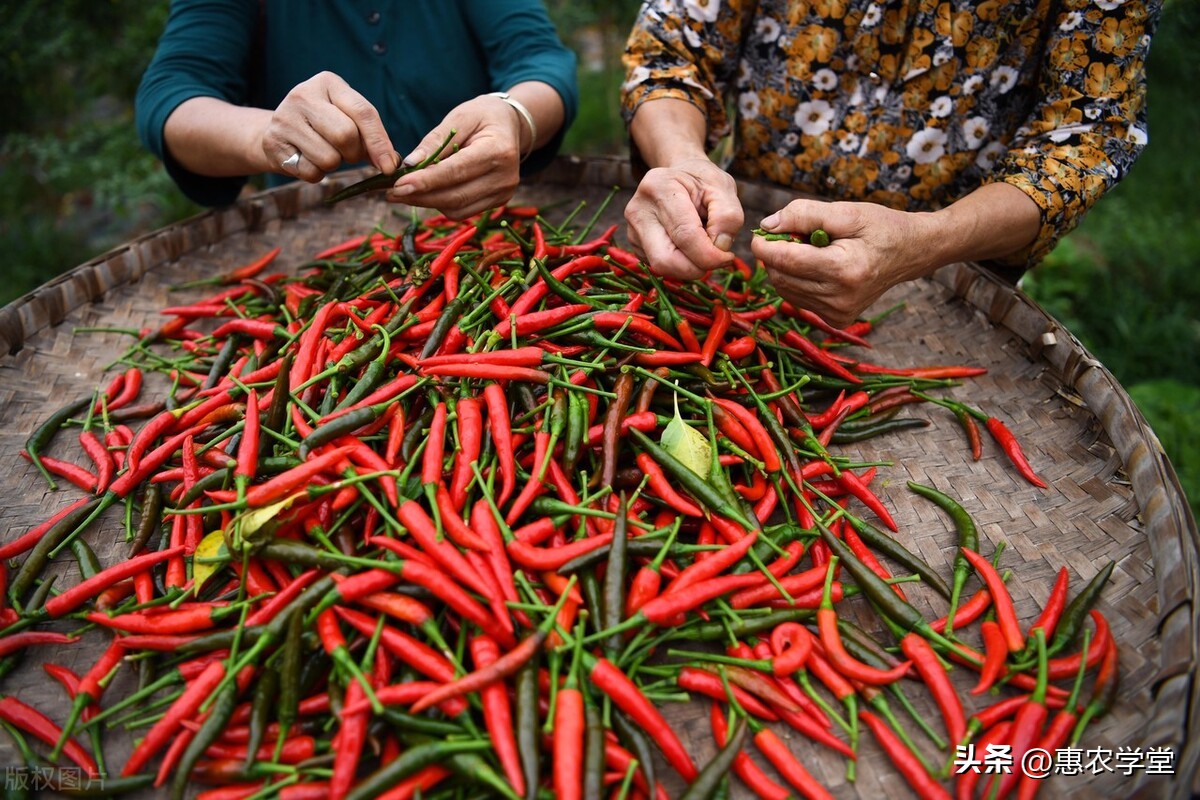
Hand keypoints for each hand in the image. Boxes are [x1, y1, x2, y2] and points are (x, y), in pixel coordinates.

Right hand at [262, 72, 397, 182]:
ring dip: (334, 165)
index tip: (389, 166)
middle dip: (354, 153)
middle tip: (348, 154)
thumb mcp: (347, 118)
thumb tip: (392, 163)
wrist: (276, 131)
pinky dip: (316, 173)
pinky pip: (311, 172)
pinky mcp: (274, 142)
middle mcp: (304, 94)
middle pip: (346, 135)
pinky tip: (307, 159)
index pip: (363, 112)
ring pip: (329, 158)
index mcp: (328, 83)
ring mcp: (285, 117)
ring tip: (324, 152)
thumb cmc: (322, 125)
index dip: (379, 142)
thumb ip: (371, 137)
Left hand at [387, 95, 524, 218]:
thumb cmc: (483, 116)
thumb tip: (410, 164)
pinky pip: (463, 211)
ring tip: (404, 193)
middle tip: (392, 192)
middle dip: (421, 196)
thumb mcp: (460, 117)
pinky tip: (426, 193)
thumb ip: (436, 140)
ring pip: (457, 209)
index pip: (457, 171)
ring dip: (427, 203)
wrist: (511, 126)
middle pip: (456, 196)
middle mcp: (505, 177)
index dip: (426, 181)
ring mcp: (503, 193)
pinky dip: (441, 204)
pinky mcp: (498, 202)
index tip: (399, 185)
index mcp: (498, 151)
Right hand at [624, 158, 742, 280]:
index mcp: (659, 187)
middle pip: (665, 260)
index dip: (710, 255)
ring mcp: (632, 229)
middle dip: (696, 268)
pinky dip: (680, 263)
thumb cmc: (703, 181)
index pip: (685, 235)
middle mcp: (638, 210)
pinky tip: (688, 246)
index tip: (727, 256)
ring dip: (689, 267)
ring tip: (703, 247)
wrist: (681, 174)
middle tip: (717, 259)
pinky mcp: (634, 244)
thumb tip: (719, 247)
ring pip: (661, 267)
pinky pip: (660, 266)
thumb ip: (728, 216)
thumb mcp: (724, 187)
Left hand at [751, 199, 937, 327]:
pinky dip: (796, 280)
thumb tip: (767, 226)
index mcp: (844, 270)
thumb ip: (804, 214)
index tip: (759, 234)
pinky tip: (813, 266)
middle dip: (774, 255)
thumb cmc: (880, 227)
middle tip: (787, 235)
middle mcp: (840, 299)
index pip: (786, 261)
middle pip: (781, 277)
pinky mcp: (836, 319)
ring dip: (784, 268)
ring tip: (806, 249)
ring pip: (785, 290)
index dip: (765, 246)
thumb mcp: (846, 212)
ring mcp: (838, 313)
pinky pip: (798, 299)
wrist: (910, 253)